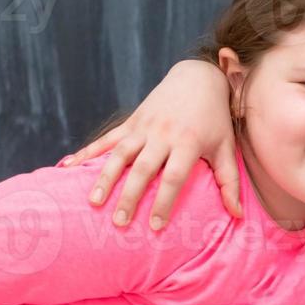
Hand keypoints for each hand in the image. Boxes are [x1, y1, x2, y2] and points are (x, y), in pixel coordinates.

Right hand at [61, 59, 240, 230]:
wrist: (197, 78)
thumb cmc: (215, 120)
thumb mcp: (226, 148)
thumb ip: (230, 182)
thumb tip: (236, 216)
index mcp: (188, 143)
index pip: (173, 177)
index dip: (163, 202)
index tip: (155, 226)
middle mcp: (163, 134)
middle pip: (143, 169)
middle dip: (130, 197)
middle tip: (119, 223)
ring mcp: (143, 127)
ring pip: (120, 154)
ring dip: (105, 178)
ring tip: (93, 202)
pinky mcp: (131, 122)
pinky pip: (106, 139)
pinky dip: (87, 152)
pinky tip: (68, 166)